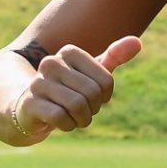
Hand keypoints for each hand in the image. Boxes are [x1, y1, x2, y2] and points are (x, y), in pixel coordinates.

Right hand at [11, 37, 141, 137]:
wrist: (29, 109)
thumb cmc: (67, 89)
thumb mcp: (91, 73)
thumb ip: (114, 57)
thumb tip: (137, 42)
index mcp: (68, 52)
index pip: (106, 80)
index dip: (104, 95)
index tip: (92, 96)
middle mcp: (51, 63)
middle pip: (92, 93)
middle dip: (93, 109)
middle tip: (82, 110)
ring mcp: (37, 82)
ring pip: (78, 105)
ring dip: (81, 119)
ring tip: (73, 117)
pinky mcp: (30, 103)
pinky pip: (61, 118)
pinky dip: (67, 125)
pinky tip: (58, 123)